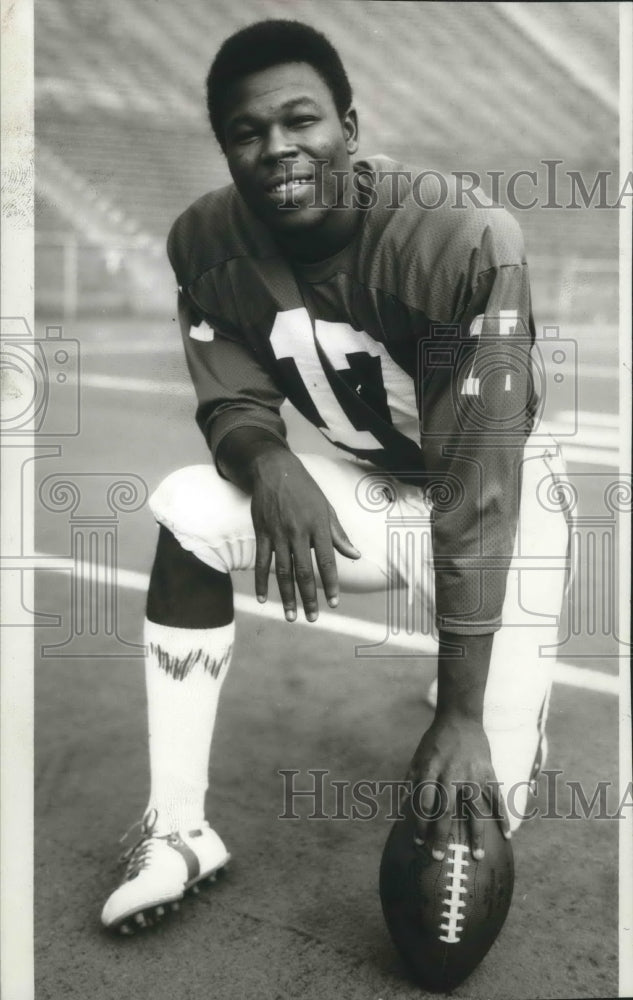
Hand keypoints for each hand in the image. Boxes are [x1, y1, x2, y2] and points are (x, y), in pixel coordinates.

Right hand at [250, 449, 359, 620]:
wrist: (274, 470)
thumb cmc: (306, 490)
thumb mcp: (326, 508)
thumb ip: (339, 534)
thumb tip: (356, 555)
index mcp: (318, 526)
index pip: (327, 561)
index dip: (331, 584)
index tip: (334, 604)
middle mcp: (298, 531)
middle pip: (303, 571)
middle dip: (309, 598)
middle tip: (313, 618)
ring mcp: (278, 533)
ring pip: (282, 571)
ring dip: (287, 596)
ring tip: (291, 616)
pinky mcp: (262, 532)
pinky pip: (261, 562)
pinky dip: (261, 582)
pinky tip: (263, 599)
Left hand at [404, 712, 509, 860]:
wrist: (460, 717)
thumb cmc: (435, 740)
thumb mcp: (418, 757)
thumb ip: (412, 780)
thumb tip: (403, 806)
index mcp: (430, 770)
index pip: (423, 803)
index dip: (419, 824)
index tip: (417, 843)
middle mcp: (450, 774)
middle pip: (445, 810)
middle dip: (441, 835)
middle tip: (439, 857)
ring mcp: (471, 774)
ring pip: (474, 808)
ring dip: (476, 834)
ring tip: (478, 856)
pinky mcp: (488, 772)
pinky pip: (496, 797)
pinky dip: (503, 815)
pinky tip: (507, 835)